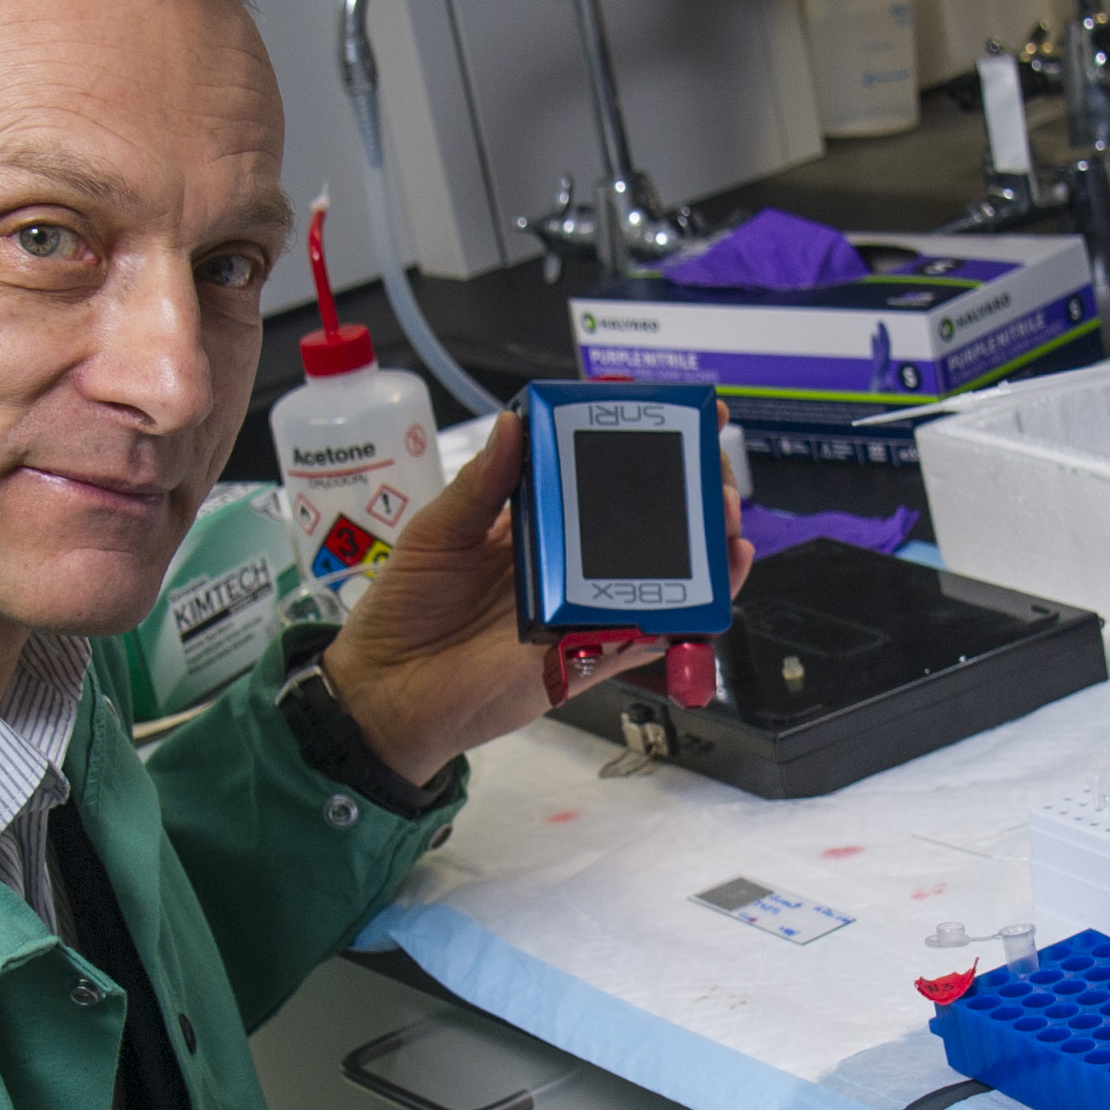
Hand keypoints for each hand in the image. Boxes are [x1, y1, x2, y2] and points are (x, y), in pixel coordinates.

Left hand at [319, 407, 752, 785]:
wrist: (386, 693)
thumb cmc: (405, 611)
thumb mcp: (438, 533)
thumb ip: (481, 484)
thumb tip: (516, 424)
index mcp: (533, 524)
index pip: (597, 477)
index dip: (639, 447)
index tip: (677, 415)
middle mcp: (566, 564)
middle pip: (645, 524)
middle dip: (690, 493)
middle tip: (714, 468)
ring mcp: (581, 610)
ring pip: (659, 577)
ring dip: (702, 548)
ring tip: (723, 519)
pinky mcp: (585, 658)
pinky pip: (647, 636)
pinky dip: (685, 615)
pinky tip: (714, 585)